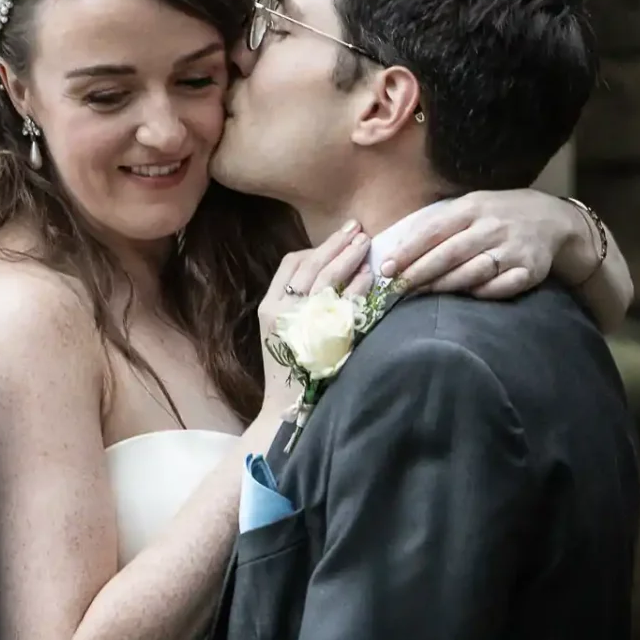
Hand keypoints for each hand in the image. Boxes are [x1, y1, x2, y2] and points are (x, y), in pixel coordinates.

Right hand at [255, 221, 371, 416]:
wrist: (286, 410)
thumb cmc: (290, 369)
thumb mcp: (281, 332)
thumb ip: (294, 303)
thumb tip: (325, 272)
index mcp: (269, 307)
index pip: (290, 264)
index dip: (316, 248)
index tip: (338, 238)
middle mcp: (282, 311)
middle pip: (310, 264)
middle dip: (336, 244)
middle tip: (357, 228)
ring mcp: (302, 322)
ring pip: (326, 278)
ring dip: (348, 256)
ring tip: (366, 243)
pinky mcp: (323, 337)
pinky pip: (344, 303)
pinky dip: (358, 286)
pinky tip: (371, 276)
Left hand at [380, 191, 602, 298]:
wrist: (552, 220)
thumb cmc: (498, 215)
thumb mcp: (471, 207)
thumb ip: (439, 223)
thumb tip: (395, 246)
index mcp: (473, 208)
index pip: (434, 230)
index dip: (409, 251)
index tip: (387, 268)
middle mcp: (493, 226)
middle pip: (450, 253)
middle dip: (420, 272)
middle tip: (397, 288)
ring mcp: (513, 248)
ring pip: (473, 271)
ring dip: (444, 286)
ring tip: (421, 295)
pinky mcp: (530, 269)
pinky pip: (502, 286)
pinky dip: (482, 292)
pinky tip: (465, 297)